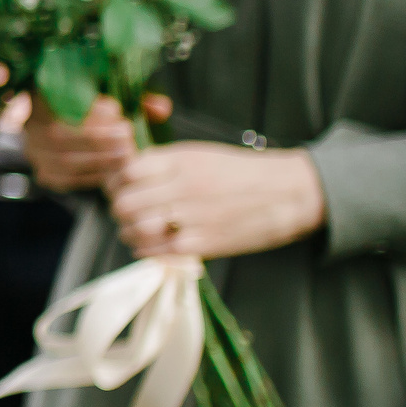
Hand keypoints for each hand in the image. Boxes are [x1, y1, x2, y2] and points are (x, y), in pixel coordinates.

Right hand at [24, 93, 170, 192]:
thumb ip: (136, 101)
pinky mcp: (45, 172)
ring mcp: (35, 151)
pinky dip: (90, 177)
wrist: (70, 126)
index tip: (118, 111)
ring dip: (98, 161)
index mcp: (43, 96)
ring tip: (125, 156)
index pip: (58, 103)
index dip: (87, 111)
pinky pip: (64, 179)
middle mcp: (32, 125)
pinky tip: (111, 172)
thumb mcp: (114, 97)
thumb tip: (162, 109)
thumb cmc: (95, 108)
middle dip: (97, 140)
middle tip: (128, 140)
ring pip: (62, 161)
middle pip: (59, 135)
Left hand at [110, 142, 325, 261]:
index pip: (126, 171)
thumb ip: (162, 163)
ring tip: (136, 228)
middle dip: (118, 208)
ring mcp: (193, 216)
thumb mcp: (200, 155)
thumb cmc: (240, 173)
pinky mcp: (204, 243)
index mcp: (182, 161)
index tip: (119, 187)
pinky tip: (149, 244)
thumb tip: (123, 173)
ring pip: (134, 229)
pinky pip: (155, 251)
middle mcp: (184, 187)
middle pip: (124, 203)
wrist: (290, 193)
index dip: (115, 181)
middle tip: (126, 210)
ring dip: (128, 231)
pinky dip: (144, 249)